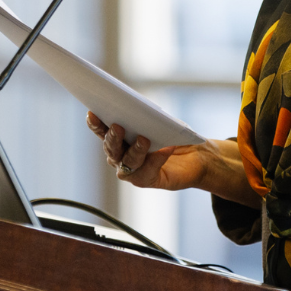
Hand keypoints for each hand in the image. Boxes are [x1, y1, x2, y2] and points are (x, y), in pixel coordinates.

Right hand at [86, 112, 207, 190]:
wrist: (198, 156)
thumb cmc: (175, 136)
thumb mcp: (160, 122)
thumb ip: (146, 118)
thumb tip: (139, 110)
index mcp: (120, 139)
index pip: (103, 132)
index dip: (95, 124)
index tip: (92, 113)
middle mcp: (121, 157)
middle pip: (111, 149)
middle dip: (112, 138)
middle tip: (118, 126)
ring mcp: (133, 171)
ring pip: (126, 163)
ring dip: (134, 151)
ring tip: (144, 139)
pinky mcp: (148, 180)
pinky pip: (147, 172)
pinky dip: (156, 159)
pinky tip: (166, 149)